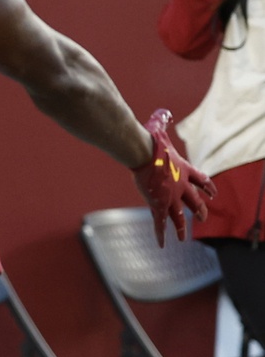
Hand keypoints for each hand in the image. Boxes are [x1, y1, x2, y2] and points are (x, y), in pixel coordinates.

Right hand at [131, 108, 215, 246]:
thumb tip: (163, 111)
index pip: (201, 179)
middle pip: (194, 201)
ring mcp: (170, 197)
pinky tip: (162, 246)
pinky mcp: (158, 205)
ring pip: (179, 216)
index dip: (207, 186)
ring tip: (184, 238)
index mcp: (184, 169)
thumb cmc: (150, 141)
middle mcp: (181, 186)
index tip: (213, 193)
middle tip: (203, 216)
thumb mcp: (157, 128)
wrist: (143, 153)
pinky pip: (160, 223)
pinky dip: (160, 235)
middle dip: (199, 210)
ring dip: (182, 228)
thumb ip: (161, 120)